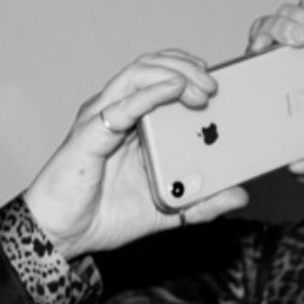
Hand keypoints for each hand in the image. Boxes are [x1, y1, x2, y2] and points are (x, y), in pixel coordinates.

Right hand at [21, 50, 249, 258]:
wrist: (62, 237)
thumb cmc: (104, 216)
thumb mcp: (169, 211)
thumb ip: (203, 203)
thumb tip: (241, 196)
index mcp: (135, 123)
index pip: (163, 77)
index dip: (191, 69)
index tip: (223, 80)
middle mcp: (117, 112)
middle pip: (153, 67)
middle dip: (188, 68)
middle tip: (215, 86)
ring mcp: (102, 119)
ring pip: (138, 74)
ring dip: (175, 74)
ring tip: (201, 88)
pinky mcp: (90, 133)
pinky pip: (122, 104)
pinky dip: (151, 92)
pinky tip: (174, 89)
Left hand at [245, 0, 303, 181]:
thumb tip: (298, 167)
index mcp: (266, 82)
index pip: (245, 61)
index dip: (246, 53)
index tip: (258, 52)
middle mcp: (277, 55)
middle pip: (264, 30)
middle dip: (278, 29)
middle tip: (300, 40)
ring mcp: (299, 36)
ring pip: (288, 14)